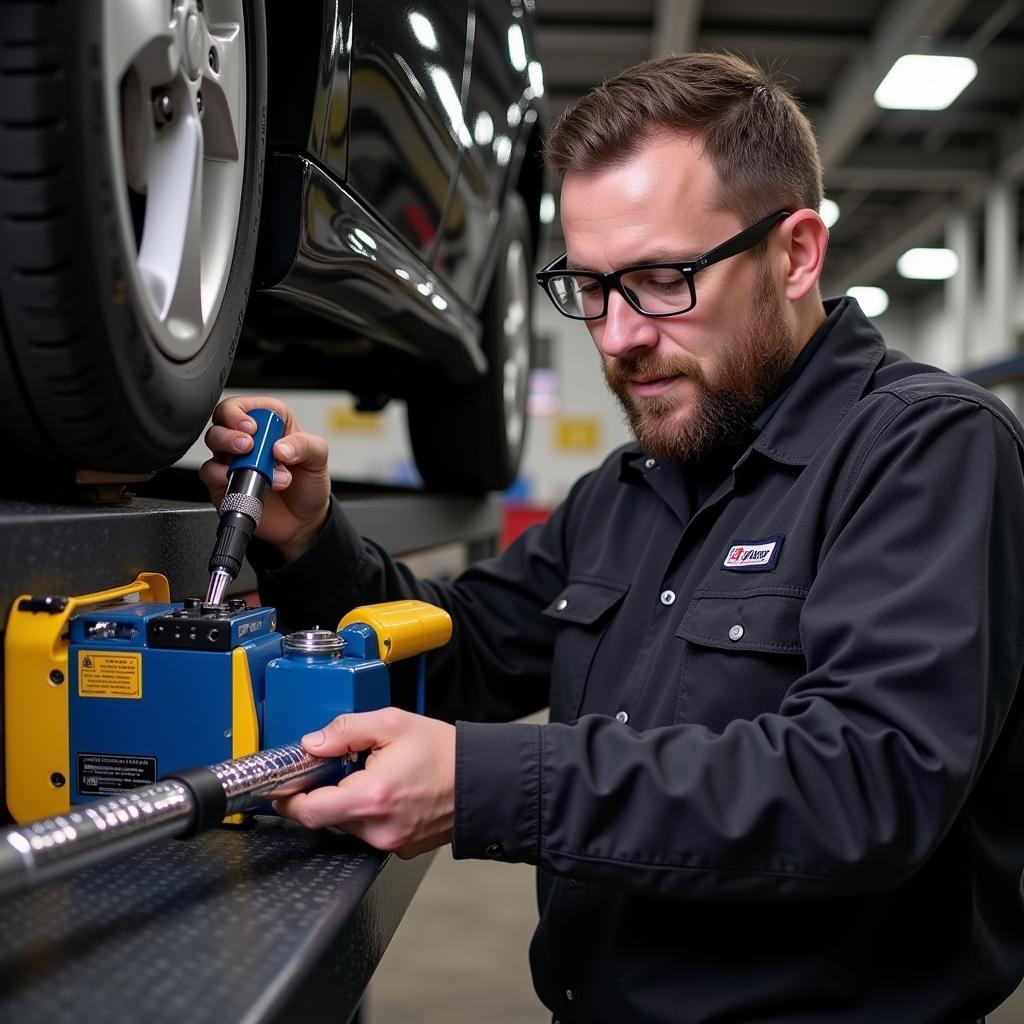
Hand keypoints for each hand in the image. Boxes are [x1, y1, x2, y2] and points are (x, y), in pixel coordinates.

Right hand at [200, 395, 330, 561]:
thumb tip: (281, 447)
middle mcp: (249, 437)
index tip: (253, 428)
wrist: (303, 520)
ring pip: (213, 440)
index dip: (243, 412)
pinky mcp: (223, 482)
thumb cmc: (308, 484)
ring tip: (257, 466)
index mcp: (271, 423)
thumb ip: (305, 446)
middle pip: (223, 417)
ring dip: (231, 451)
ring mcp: (233, 458)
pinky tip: (247, 482)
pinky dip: (222, 475)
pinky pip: (209, 471)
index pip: (247, 404)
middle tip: (248, 445)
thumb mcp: (318, 459)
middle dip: (231, 430)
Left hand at [274, 708, 455, 858]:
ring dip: (349, 802)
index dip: (289, 798)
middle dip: (325, 792)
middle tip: (339, 767)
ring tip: (375, 776)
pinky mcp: (401, 848)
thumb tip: (313, 742)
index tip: (285, 786)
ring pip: (348, 824)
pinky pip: (371, 832)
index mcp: (371, 795)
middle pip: (327, 817)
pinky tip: (391, 793)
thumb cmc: (444, 753)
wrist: (484, 781)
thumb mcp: (392, 723)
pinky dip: (371, 814)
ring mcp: (390, 842)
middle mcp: (377, 827)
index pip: (309, 811)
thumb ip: (346, 729)